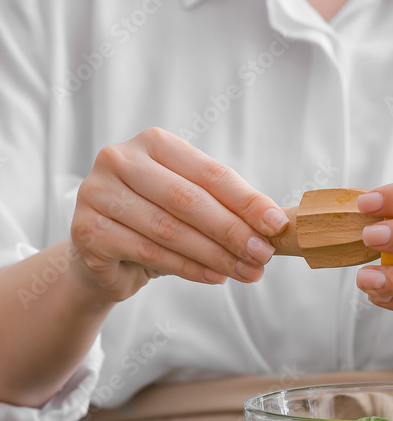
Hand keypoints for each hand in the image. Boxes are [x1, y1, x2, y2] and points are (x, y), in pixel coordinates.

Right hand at [69, 127, 288, 302]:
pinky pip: (149, 252)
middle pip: (189, 200)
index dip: (246, 200)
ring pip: (169, 229)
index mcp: (153, 143)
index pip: (209, 172)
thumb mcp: (192, 208)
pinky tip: (215, 277)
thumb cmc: (154, 224)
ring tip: (246, 272)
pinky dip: (188, 268)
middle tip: (263, 255)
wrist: (104, 256)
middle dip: (233, 231)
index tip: (276, 224)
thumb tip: (273, 225)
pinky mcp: (88, 231)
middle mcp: (120, 160)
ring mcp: (98, 193)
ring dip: (215, 255)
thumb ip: (226, 208)